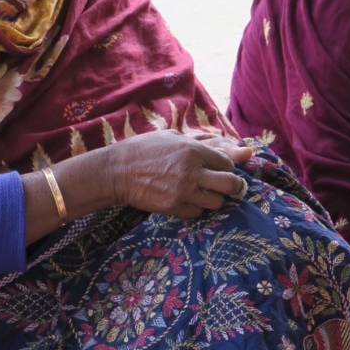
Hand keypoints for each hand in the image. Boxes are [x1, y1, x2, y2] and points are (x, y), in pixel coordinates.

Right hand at [106, 131, 252, 218]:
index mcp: (193, 150)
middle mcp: (192, 171)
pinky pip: (198, 212)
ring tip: (203, 194)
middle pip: (230, 184)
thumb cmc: (143, 150)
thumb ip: (201, 141)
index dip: (227, 167)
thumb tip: (231, 144)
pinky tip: (187, 200)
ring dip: (213, 199)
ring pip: (217, 202)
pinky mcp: (173, 207)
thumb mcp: (172, 137)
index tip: (221, 170)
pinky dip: (196, 208)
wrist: (116, 171)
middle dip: (232, 186)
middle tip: (228, 187)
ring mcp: (183, 191)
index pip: (227, 163)